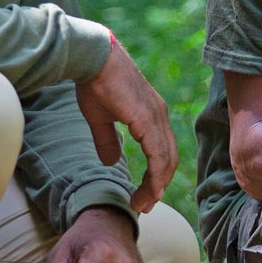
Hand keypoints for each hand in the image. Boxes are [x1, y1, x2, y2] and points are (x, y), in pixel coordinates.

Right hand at [75, 35, 178, 212]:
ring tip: (144, 204)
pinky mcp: (147, 118)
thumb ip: (108, 141)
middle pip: (168, 158)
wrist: (93, 57)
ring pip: (166, 159)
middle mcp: (159, 116)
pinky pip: (158, 152)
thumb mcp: (100, 118)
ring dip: (157, 185)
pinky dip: (156, 174)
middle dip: (159, 185)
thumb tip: (112, 162)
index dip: (156, 175)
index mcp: (151, 115)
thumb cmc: (94, 82)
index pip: (162, 151)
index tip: (145, 195)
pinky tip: (151, 189)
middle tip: (145, 205)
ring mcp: (156, 116)